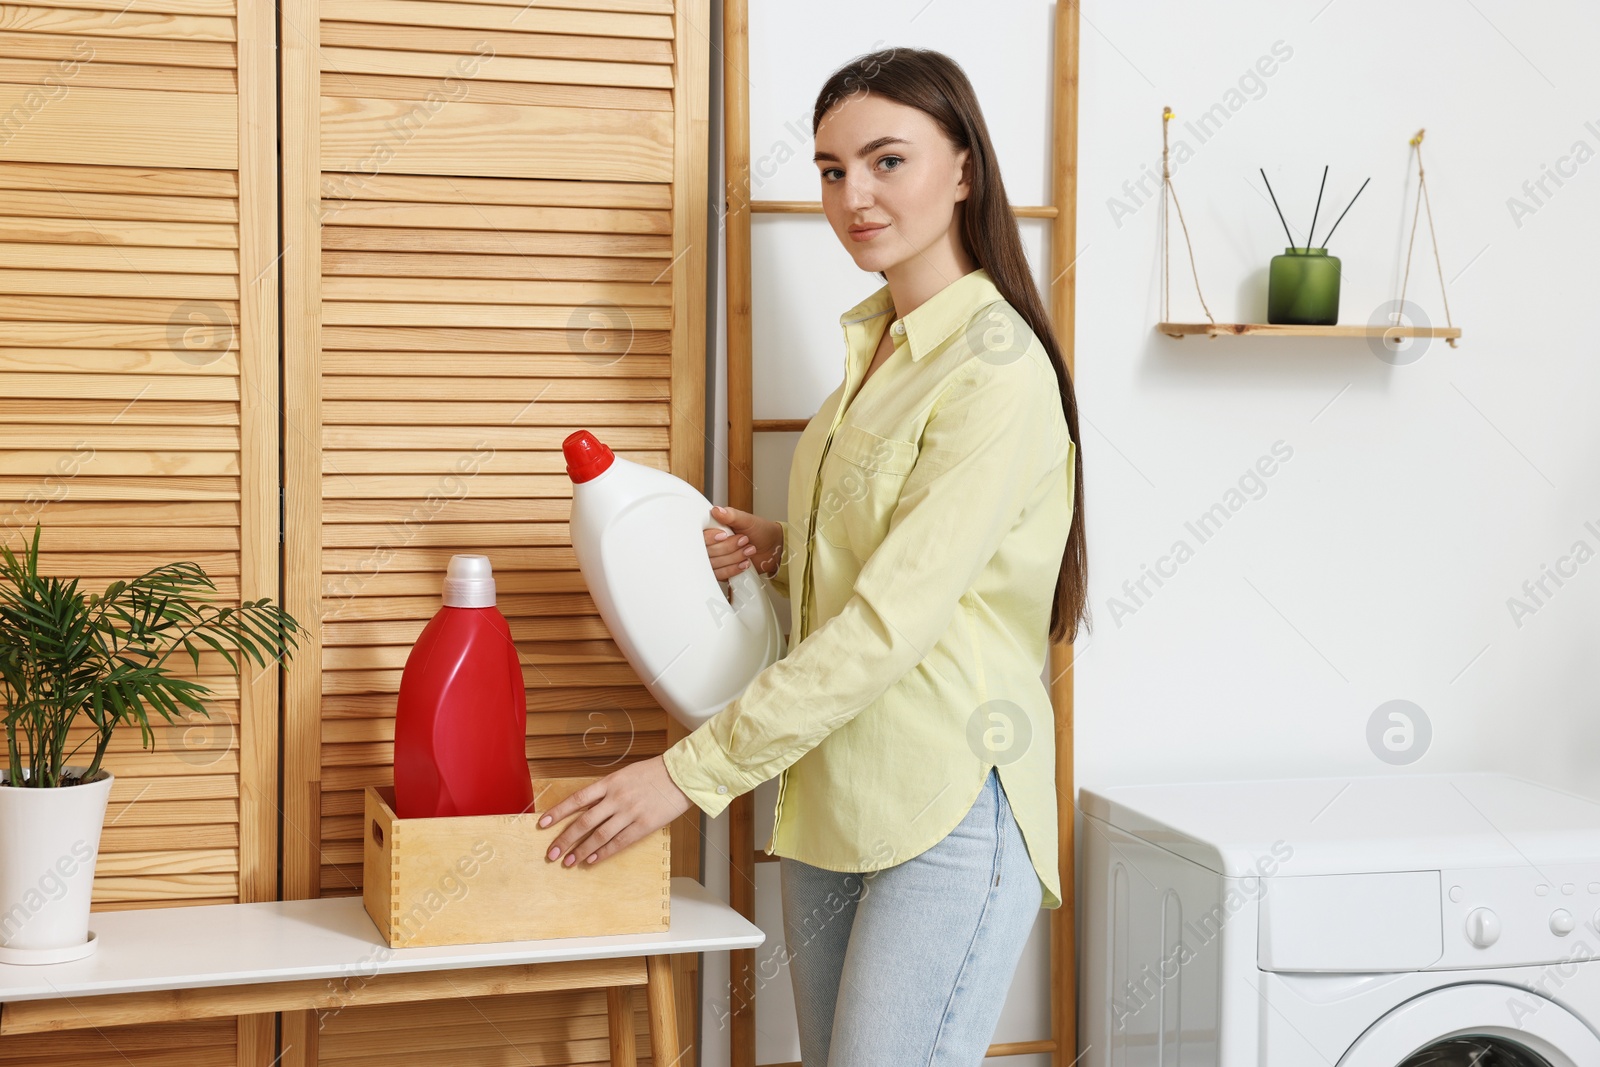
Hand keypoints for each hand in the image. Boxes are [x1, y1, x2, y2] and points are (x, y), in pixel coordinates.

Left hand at [536, 755, 693, 867]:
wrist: (681, 775)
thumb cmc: (653, 773)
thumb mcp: (624, 775)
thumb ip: (607, 790)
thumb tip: (587, 807)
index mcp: (609, 783)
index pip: (577, 799)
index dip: (558, 812)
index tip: (542, 824)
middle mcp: (616, 798)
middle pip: (583, 822)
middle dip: (565, 839)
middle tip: (552, 853)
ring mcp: (629, 812)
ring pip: (599, 835)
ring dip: (581, 850)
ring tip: (568, 862)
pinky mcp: (643, 825)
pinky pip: (619, 842)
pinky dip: (604, 852)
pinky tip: (592, 860)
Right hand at [705, 506, 782, 591]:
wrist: (773, 548)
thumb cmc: (760, 531)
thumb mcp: (747, 520)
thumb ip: (731, 515)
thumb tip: (716, 510)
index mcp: (714, 528)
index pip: (701, 535)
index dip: (711, 537)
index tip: (725, 535)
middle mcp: (712, 543)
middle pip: (707, 551)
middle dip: (728, 547)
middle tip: (744, 540)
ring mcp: (716, 558)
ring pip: (714, 564)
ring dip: (734, 558)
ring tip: (749, 551)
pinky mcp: (721, 571)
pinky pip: (719, 575)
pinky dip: (733, 569)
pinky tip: (744, 563)